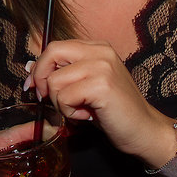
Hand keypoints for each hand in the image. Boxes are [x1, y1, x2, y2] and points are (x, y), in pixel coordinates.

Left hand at [26, 40, 175, 163]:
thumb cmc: (115, 111)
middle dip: (42, 78)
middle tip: (48, 99)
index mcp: (98, 47)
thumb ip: (65, 73)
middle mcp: (101, 51)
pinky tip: (87, 116)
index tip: (36, 87)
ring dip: (60, 103)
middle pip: (52, 52)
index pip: (56, 46)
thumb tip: (31, 67)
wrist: (144, 130)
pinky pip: (64, 97)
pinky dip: (69, 112)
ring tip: (81, 110)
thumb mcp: (87, 85)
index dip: (40, 67)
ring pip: (55, 80)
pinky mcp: (101, 85)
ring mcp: (102, 66)